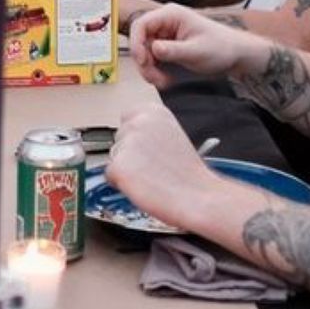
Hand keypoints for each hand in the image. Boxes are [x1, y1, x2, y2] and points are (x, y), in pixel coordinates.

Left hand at [106, 106, 215, 228]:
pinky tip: (143, 187)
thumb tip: (134, 142)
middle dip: (129, 153)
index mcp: (154, 111)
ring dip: (126, 169)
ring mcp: (126, 142)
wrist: (199, 197)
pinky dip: (122, 184)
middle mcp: (138, 122)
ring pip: (114, 156)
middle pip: (119, 138)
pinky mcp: (118, 165)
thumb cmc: (191, 174)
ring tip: (151, 178)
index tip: (144, 149)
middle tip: (150, 168)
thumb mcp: (173, 137)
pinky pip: (110, 176)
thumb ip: (151, 134)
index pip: (128, 117)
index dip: (135, 137)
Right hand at [128, 3, 263, 88]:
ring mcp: (165, 34)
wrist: (235, 55)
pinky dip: (155, 70)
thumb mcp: (197, 51)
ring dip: (149, 69)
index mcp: (171, 15)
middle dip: (144, 61)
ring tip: (163, 82)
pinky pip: (152, 58)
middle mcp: (164, 21)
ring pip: (144, 51)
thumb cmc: (220, 48)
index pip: (141, 24)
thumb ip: (174, 50)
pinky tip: (167, 80)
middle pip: (140, 40)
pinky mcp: (167, 46)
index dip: (136, 43)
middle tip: (154, 79)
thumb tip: (153, 49)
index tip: (142, 62)